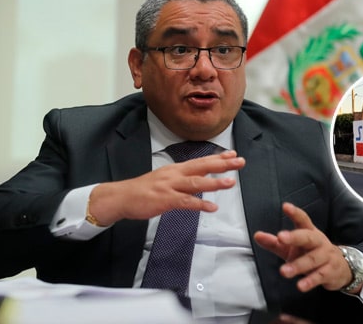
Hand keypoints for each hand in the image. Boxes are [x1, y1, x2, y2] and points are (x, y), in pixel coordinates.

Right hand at [88, 150, 244, 225]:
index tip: (233, 154)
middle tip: (239, 162)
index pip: (201, 160)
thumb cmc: (144, 190)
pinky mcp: (165, 200)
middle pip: (202, 167)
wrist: (122, 197)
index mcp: (176, 169)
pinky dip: (200, 205)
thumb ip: (183, 180)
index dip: (218, 157)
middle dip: (222, 164)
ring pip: (196, 183)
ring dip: (215, 182)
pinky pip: (186, 202)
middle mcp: (175, 174)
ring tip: (231, 182)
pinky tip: (212, 208)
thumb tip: (200, 181)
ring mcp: (170, 187)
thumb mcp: (166, 179)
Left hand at [254, 203, 352, 292]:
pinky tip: (301, 285)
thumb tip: (256, 235)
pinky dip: (310, 281)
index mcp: (309, 232)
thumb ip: (274, 242)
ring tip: (284, 271)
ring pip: (312, 259)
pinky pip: (320, 276)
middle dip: (294, 237)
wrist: (341, 268)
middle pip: (307, 237)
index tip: (285, 206)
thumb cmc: (311, 253)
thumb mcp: (293, 247)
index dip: (295, 213)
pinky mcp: (330, 271)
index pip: (302, 220)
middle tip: (280, 237)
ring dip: (298, 265)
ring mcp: (326, 256)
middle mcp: (318, 241)